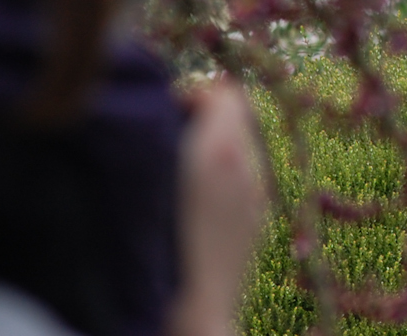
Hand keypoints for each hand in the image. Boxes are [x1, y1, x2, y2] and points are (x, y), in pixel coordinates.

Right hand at [169, 80, 267, 335]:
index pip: (224, 93)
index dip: (192, 96)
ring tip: (178, 169)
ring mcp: (257, 196)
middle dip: (206, 119)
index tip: (163, 114)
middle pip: (238, 115)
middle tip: (169, 138)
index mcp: (220, 153)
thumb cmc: (156, 252)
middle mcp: (248, 168)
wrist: (192, 317)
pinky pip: (246, 177)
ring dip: (214, 146)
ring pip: (243, 146)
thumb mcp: (148, 183)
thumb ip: (163, 136)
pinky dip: (224, 174)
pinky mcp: (258, 221)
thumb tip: (170, 107)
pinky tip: (194, 200)